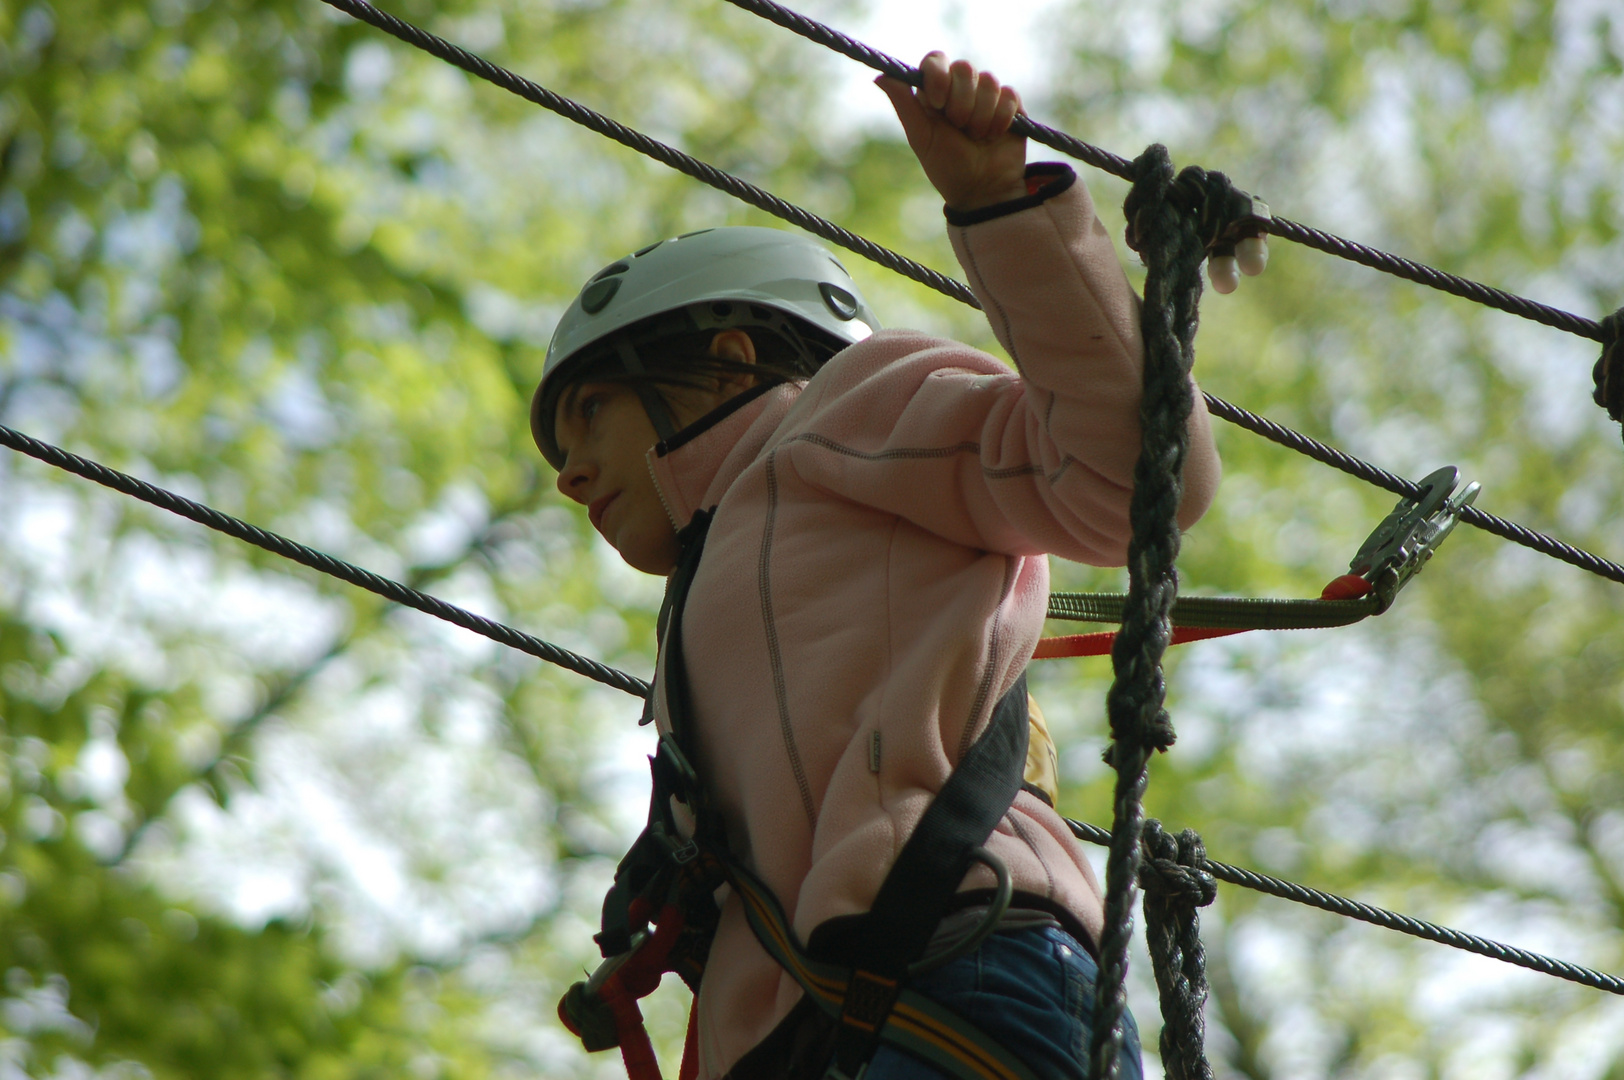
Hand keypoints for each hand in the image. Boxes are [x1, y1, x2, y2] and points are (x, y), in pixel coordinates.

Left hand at [877, 52, 1027, 212]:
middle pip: (964, 67)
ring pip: (988, 81)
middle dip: (962, 102)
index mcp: (935, 92)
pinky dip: (1001, 118)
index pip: (935, 60)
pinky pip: (1008, 95)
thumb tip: (878, 76)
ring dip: (982, 115)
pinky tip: (994, 135)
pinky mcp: (1010, 104)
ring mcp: (986, 95)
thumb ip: (903, 104)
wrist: (982, 191)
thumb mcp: (921, 137)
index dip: (939, 76)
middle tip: (960, 128)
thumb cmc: (947, 167)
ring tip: (977, 137)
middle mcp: (960, 88)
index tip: (939, 102)